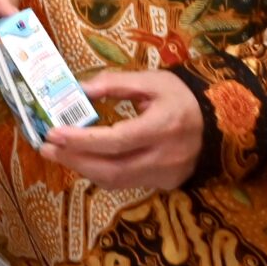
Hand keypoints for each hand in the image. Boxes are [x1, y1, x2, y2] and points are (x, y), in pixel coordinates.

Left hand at [38, 70, 202, 192]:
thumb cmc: (182, 96)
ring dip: (84, 168)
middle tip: (46, 148)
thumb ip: (114, 84)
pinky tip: (86, 160)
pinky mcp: (164, 185)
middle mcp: (164, 157)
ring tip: (59, 153)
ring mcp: (165, 176)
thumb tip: (78, 90)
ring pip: (116, 181)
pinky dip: (102, 173)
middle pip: (112, 169)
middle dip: (75, 160)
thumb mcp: (151, 81)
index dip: (82, 140)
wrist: (219, 121)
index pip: (116, 140)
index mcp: (163, 126)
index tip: (54, 133)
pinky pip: (126, 183)